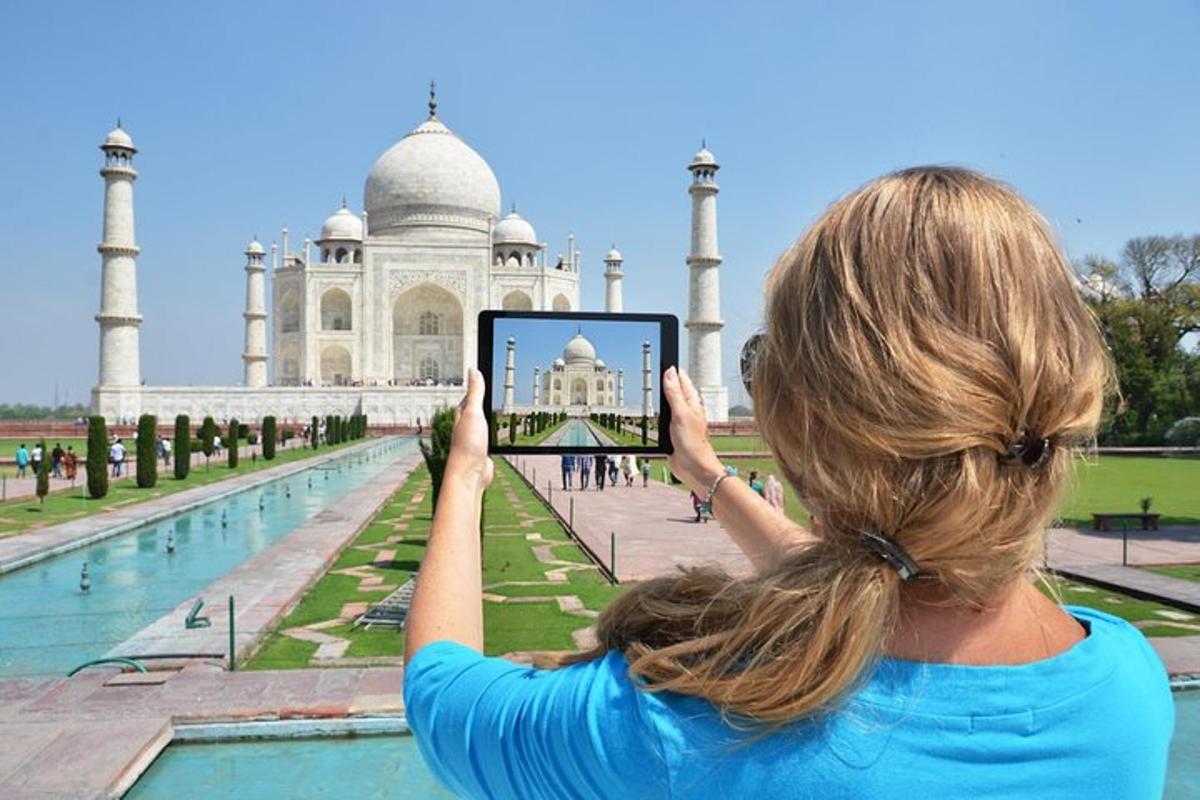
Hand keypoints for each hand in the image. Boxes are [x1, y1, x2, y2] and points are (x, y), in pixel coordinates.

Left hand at [447, 367, 493, 490]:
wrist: (470, 474)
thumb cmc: (467, 445)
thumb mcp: (473, 413)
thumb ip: (475, 393)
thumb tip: (473, 370)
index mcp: (462, 414)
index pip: (469, 396)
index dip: (475, 386)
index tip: (481, 374)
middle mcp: (466, 426)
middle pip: (474, 410)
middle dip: (480, 401)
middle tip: (487, 389)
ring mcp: (473, 439)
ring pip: (481, 423)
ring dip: (486, 417)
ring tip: (494, 408)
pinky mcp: (480, 450)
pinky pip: (487, 437)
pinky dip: (491, 433)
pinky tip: (495, 433)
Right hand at [664, 366, 723, 493]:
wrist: (692, 467)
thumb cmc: (693, 443)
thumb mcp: (681, 413)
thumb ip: (674, 393)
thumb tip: (670, 372)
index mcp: (691, 400)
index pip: (680, 378)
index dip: (671, 369)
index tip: (662, 358)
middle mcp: (685, 408)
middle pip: (672, 389)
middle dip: (663, 381)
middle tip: (653, 370)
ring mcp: (678, 419)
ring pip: (665, 403)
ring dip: (659, 398)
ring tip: (652, 387)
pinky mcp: (671, 431)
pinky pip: (662, 418)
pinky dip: (657, 414)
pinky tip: (652, 412)